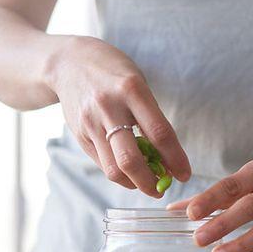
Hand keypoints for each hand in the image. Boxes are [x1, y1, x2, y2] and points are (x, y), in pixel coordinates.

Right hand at [48, 36, 190, 195]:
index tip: (185, 174)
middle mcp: (109, 108)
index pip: (159, 134)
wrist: (68, 63)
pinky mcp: (79, 135)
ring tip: (145, 182)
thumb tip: (168, 158)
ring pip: (113, 169)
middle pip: (131, 160)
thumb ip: (151, 117)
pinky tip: (128, 170)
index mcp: (131, 90)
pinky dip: (119, 173)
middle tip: (161, 188)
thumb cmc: (113, 73)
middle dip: (150, 182)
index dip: (175, 159)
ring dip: (133, 183)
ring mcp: (90, 124)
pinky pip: (102, 164)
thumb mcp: (137, 84)